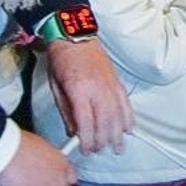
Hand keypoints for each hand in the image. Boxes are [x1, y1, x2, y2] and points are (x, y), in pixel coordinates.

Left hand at [45, 36, 134, 154]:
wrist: (73, 35)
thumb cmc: (62, 59)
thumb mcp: (56, 87)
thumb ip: (66, 111)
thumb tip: (73, 132)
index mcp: (79, 89)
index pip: (86, 122)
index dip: (87, 140)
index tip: (85, 149)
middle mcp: (97, 88)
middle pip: (105, 121)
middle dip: (103, 140)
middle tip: (100, 151)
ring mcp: (109, 84)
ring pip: (118, 114)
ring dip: (118, 133)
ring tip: (118, 147)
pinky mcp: (116, 80)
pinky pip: (125, 102)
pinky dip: (128, 116)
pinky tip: (129, 128)